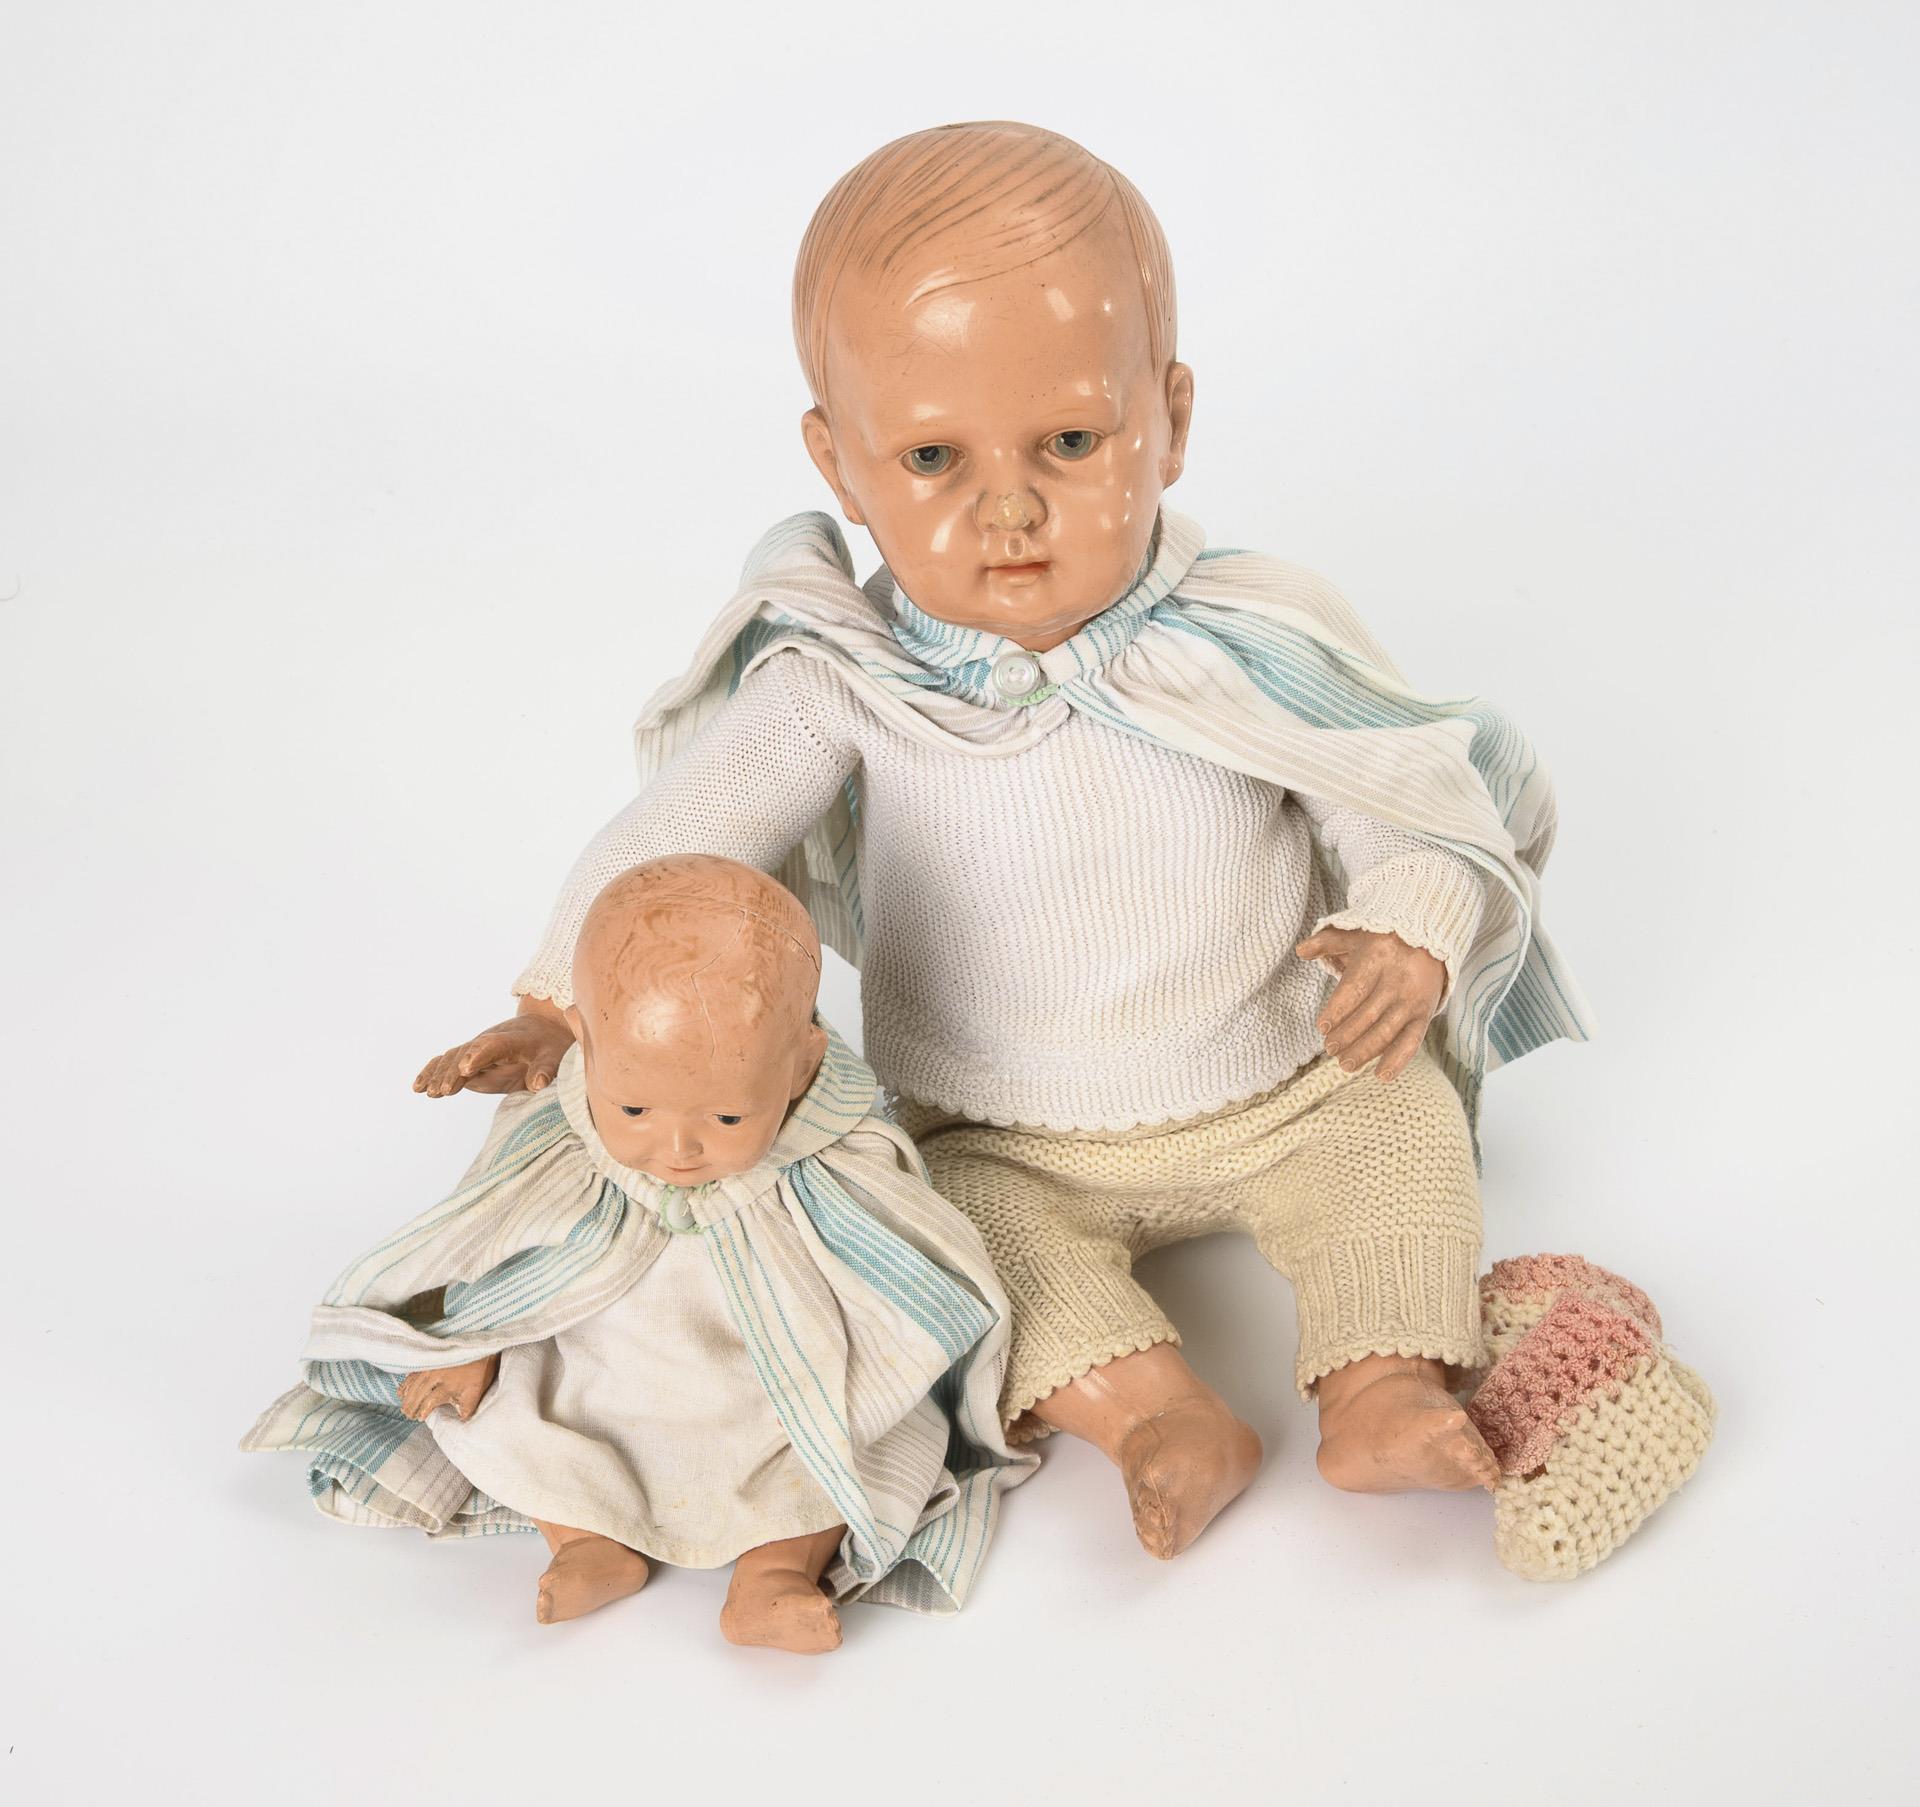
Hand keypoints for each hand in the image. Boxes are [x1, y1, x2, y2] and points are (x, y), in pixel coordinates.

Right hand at [398, 1353, 499, 1421]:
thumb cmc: (479, 1370)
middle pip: (417, 1395)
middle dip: (411, 1407)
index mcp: (447, 1386)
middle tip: (409, 1415)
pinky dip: (406, 1384)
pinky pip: (412, 1374)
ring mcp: (431, 1368)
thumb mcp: (477, 1391)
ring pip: (412, 1385)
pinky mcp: (429, 1360)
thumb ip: (467, 1407)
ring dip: (407, 1398)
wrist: (479, 1347)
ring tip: (404, 1408)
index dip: (423, 1411)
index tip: (420, 1418)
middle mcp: (436, 1377)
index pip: (429, 1403)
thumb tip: (460, 1421)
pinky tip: (402, 1391)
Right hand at [414, 1012, 573, 1096]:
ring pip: (452, 1058)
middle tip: (443, 1090)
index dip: (479, 1056)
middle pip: (466, 1054)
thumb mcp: (554, 1056)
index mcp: (511, 1039)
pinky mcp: (469, 1061)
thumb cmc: (549, 1045)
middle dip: (454, 1071)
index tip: (467, 1069)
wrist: (541, 1031)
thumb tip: (537, 1084)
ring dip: (439, 1074)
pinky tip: (418, 1087)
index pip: (492, 1045)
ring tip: (429, 1092)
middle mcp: (488, 1042)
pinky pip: (447, 1064)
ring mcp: (475, 1050)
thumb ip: (545, 1069)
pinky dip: (431, 1072)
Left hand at [1295, 927, 1445, 1081]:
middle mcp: (1396, 981)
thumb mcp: (1355, 934)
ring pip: (1387, 1031)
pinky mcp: (1424, 1015)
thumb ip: (1326, 941)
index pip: (1354, 989)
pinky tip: (1381, 1076)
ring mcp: (1411, 1001)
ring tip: (1346, 1065)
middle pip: (1368, 1014)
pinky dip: (1398, 1060)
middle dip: (1347, 1035)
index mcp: (1376, 959)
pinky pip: (1412, 1041)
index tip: (1323, 1028)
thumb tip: (1301, 951)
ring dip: (1365, 1051)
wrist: (1431, 941)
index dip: (1338, 1010)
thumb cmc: (1383, 940)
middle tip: (1330, 1050)